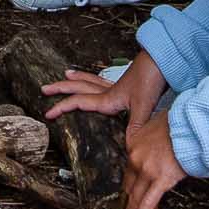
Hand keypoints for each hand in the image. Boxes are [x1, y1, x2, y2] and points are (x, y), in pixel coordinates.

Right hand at [47, 51, 167, 134]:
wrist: (163, 61)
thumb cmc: (152, 80)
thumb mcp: (143, 106)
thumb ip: (134, 126)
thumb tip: (128, 146)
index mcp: (109, 99)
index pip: (78, 102)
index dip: (61, 107)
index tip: (47, 114)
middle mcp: (109, 91)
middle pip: (79, 88)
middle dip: (61, 88)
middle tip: (45, 89)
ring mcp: (117, 86)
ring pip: (90, 81)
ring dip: (77, 79)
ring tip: (66, 74)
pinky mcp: (127, 84)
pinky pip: (104, 82)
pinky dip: (95, 80)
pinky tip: (97, 81)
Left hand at [119, 113, 188, 208]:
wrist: (191, 121)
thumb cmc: (180, 121)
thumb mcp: (157, 124)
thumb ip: (153, 139)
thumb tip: (160, 148)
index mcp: (134, 143)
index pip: (131, 170)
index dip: (134, 184)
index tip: (133, 194)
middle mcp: (136, 157)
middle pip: (131, 185)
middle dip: (128, 203)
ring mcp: (146, 169)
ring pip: (136, 197)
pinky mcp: (160, 178)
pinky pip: (148, 203)